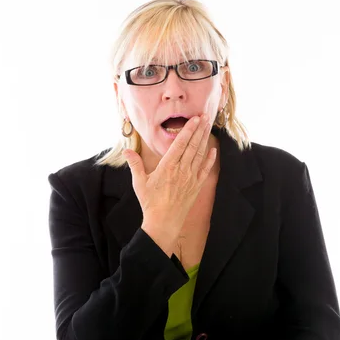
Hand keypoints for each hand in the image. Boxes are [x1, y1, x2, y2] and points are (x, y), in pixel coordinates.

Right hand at [122, 114, 216, 251]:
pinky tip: (213, 150)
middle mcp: (181, 170)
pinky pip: (205, 170)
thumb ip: (135, 164)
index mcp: (167, 166)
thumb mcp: (139, 182)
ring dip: (205, 140)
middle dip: (199, 130)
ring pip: (200, 155)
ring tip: (208, 127)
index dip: (188, 130)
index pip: (180, 143)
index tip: (195, 119)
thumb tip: (126, 151)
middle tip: (205, 116)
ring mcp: (190, 178)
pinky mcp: (196, 186)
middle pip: (193, 146)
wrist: (164, 222)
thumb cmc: (150, 202)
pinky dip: (210, 159)